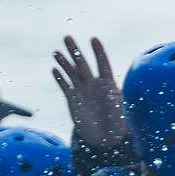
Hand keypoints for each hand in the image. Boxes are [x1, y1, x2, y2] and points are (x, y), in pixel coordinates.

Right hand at [52, 35, 128, 151]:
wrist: (105, 138)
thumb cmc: (117, 124)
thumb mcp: (120, 113)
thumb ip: (117, 102)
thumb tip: (116, 95)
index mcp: (108, 85)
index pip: (103, 64)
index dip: (99, 52)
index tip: (93, 39)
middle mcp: (94, 85)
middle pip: (83, 64)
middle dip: (75, 51)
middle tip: (67, 37)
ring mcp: (82, 91)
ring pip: (72, 73)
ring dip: (64, 62)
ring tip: (56, 52)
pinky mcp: (73, 100)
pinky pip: (65, 86)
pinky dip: (60, 78)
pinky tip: (54, 70)